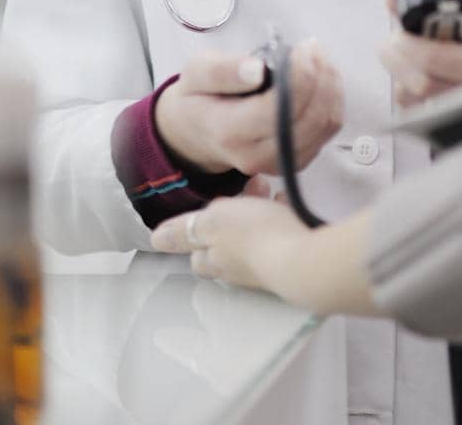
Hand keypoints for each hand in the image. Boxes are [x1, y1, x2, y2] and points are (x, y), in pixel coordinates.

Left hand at [151, 193, 311, 295]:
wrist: (305, 257)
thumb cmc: (256, 235)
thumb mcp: (213, 222)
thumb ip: (185, 230)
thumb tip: (156, 240)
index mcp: (214, 260)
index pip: (196, 252)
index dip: (200, 229)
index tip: (211, 209)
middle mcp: (236, 269)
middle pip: (226, 243)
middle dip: (232, 216)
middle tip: (244, 193)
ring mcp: (264, 267)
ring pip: (253, 238)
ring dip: (257, 213)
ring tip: (268, 192)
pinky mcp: (291, 259)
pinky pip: (279, 236)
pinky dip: (279, 218)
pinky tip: (286, 205)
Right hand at [154, 41, 343, 176]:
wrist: (197, 131)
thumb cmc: (199, 96)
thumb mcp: (196, 72)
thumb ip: (222, 70)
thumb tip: (256, 70)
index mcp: (228, 132)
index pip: (276, 109)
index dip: (300, 76)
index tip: (302, 49)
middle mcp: (255, 155)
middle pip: (308, 118)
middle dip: (320, 76)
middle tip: (312, 47)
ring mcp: (278, 162)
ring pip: (324, 124)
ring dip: (330, 85)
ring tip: (318, 57)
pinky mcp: (295, 159)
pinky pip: (328, 129)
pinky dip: (332, 99)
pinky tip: (321, 76)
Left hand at [379, 0, 461, 107]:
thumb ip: (429, 7)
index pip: (436, 59)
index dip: (410, 46)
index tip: (397, 35)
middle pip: (422, 84)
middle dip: (397, 62)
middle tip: (390, 45)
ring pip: (416, 101)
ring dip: (399, 77)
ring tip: (400, 59)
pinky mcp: (454, 124)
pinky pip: (418, 115)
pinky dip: (408, 94)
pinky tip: (410, 77)